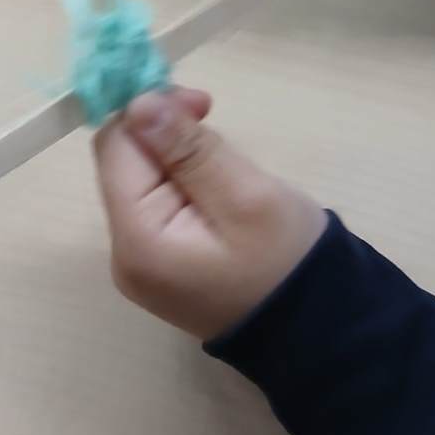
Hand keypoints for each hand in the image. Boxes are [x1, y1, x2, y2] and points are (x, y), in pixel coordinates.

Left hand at [93, 89, 325, 339]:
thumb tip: (137, 104)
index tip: (203, 102)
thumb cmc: (287, 262)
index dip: (150, 111)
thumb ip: (188, 148)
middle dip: (164, 132)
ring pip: (141, 180)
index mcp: (137, 238)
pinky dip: (183, 183)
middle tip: (214, 120)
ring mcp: (140, 264)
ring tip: (227, 166)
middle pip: (124, 163)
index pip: (116, 147)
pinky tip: (218, 188)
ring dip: (177, 156)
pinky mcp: (159, 265)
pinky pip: (157, 205)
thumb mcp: (245, 196)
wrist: (318, 332)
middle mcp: (124, 254)